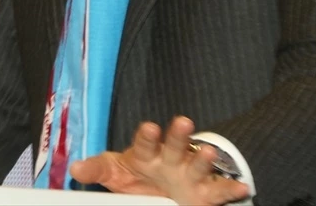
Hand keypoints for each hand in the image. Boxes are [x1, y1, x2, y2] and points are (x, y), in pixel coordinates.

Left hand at [70, 116, 249, 205]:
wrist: (165, 187)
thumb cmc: (140, 174)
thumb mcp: (117, 172)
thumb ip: (99, 168)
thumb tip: (74, 169)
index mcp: (148, 153)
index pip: (145, 142)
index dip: (147, 135)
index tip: (148, 127)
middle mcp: (171, 159)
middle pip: (176, 144)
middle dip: (179, 134)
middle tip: (182, 121)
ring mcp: (190, 174)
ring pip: (199, 163)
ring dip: (205, 158)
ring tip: (211, 152)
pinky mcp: (206, 192)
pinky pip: (220, 190)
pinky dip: (231, 188)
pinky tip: (241, 185)